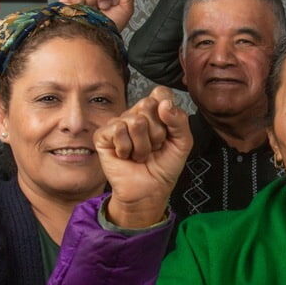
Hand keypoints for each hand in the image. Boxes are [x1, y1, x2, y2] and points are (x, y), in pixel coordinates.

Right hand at [96, 86, 192, 228]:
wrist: (150, 191)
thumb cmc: (164, 167)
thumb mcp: (182, 143)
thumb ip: (179, 120)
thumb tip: (164, 104)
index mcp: (155, 111)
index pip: (161, 93)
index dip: (167, 111)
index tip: (168, 131)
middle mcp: (135, 114)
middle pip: (148, 105)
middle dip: (156, 133)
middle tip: (154, 147)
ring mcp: (119, 123)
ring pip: (135, 121)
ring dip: (142, 146)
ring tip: (140, 155)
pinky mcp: (103, 135)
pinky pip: (118, 130)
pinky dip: (126, 148)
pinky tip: (126, 156)